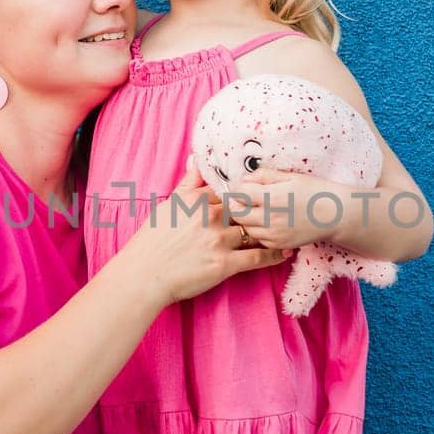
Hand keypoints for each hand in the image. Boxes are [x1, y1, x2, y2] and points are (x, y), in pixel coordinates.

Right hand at [119, 164, 290, 305]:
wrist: (144, 274)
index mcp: (199, 201)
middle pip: (248, 209)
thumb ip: (188, 183)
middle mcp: (212, 217)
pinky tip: (284, 254)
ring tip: (288, 231)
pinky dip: (273, 255)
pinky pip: (257, 257)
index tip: (264, 194)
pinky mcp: (225, 264)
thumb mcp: (168, 205)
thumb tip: (197, 159)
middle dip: (265, 210)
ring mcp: (220, 240)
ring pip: (255, 232)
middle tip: (286, 210)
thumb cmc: (152, 241)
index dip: (249, 194)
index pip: (232, 191)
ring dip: (273, 232)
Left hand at [225, 169, 350, 250]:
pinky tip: (268, 221)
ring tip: (258, 209)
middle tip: (245, 198)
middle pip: (236, 212)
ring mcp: (274, 233)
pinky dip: (258, 230)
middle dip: (236, 204)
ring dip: (246, 218)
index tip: (243, 185)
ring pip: (245, 227)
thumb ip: (265, 176)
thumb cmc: (315, 191)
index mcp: (272, 196)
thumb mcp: (291, 176)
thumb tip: (244, 178)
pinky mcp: (279, 244)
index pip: (238, 193)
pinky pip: (258, 238)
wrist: (336, 215)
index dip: (237, 187)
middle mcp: (270, 217)